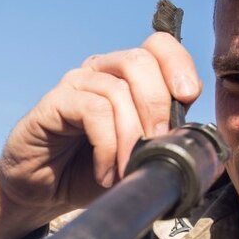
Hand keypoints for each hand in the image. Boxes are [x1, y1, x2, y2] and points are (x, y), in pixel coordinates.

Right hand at [0, 33, 200, 238]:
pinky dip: (107, 144)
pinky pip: (92, 110)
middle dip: (158, 105)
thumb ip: (164, 146)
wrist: (41, 192)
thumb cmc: (89, 173)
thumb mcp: (137, 161)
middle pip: (140, 60)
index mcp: (127, 78)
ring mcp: (76, 85)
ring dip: (130, 135)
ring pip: (117, 89)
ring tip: (126, 169)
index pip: (159, 46)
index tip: (189, 97)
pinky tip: (105, 170)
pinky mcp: (52, 104)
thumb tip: (197, 148)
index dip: (179, 64)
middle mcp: (101, 72)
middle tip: (158, 145)